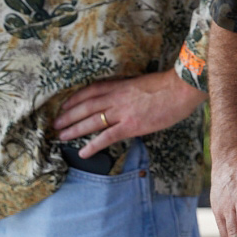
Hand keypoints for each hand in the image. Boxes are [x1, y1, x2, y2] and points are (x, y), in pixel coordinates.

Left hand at [54, 69, 205, 158]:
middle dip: (69, 115)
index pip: (92, 91)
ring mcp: (123, 112)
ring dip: (75, 129)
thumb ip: (129, 92)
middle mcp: (117, 98)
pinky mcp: (131, 126)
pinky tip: (83, 152)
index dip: (76, 98)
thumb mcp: (143, 83)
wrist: (181, 89)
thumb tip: (121, 99)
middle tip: (56, 124)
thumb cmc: (167, 86)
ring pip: (92, 121)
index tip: (64, 105)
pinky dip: (93, 145)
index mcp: (121, 85)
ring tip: (62, 136)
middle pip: (87, 106)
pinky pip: (107, 137)